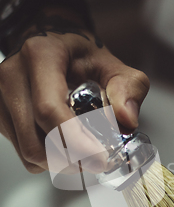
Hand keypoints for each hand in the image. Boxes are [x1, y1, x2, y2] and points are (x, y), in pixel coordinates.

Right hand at [0, 10, 148, 172]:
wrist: (51, 44)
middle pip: (37, 140)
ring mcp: (1, 97)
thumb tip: (128, 121)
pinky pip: (24, 153)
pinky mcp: (0, 115)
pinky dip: (49, 158)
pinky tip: (65, 145)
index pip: (50, 110)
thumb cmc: (80, 55)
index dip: (75, 141)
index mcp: (41, 55)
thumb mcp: (112, 64)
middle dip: (72, 159)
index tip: (100, 158)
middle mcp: (13, 76)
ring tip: (84, 152)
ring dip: (62, 162)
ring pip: (29, 152)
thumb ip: (128, 88)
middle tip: (98, 160)